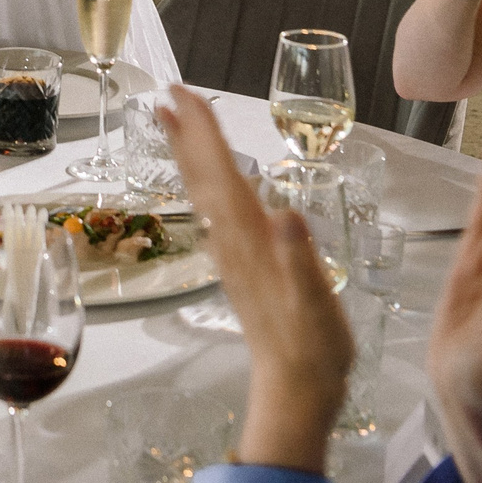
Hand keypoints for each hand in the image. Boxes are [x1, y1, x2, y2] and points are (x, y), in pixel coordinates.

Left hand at [161, 87, 352, 472]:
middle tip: (167, 92)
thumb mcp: (314, 301)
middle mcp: (232, 240)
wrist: (297, 390)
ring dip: (189, 154)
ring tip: (173, 125)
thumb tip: (285, 214)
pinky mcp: (240, 268)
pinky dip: (206, 186)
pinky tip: (208, 186)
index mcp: (249, 237)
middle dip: (186, 131)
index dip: (203, 130)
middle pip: (203, 175)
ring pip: (204, 192)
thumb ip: (299, 258)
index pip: (220, 170)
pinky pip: (215, 212)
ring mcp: (232, 255)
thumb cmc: (312, 345)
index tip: (183, 92)